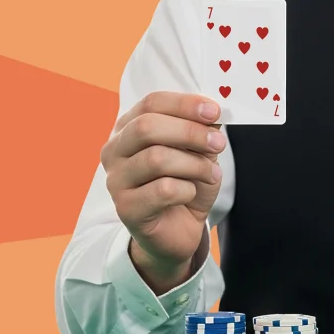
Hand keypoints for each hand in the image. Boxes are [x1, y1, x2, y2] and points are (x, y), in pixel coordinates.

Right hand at [100, 91, 225, 292]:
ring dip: (194, 164)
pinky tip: (190, 195)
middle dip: (190, 132)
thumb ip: (201, 131)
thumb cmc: (185, 186)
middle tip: (218, 143)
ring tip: (211, 175)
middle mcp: (115, 151)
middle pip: (147, 127)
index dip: (184, 104)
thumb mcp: (198, 153)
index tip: (214, 111)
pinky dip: (186, 190)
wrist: (178, 231)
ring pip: (156, 159)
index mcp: (129, 128)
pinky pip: (162, 190)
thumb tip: (213, 113)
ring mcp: (116, 180)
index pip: (151, 103)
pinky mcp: (126, 208)